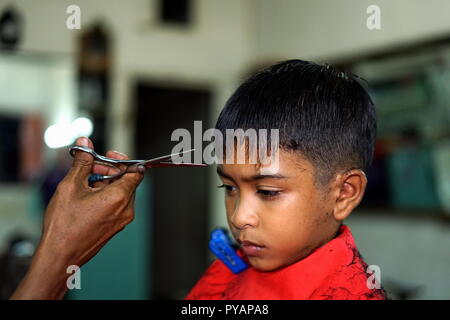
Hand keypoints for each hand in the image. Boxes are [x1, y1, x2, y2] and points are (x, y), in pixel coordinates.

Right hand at [11, 137, 144, 298]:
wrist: (60, 257)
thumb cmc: (64, 226)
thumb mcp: (70, 186)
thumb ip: (82, 162)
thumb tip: (85, 144)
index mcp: (119, 197)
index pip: (136, 170)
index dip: (122, 160)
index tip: (108, 156)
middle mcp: (126, 209)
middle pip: (127, 180)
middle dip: (109, 169)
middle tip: (89, 168)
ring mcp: (122, 220)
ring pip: (121, 192)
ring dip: (105, 182)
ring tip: (83, 184)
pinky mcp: (115, 227)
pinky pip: (116, 205)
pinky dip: (105, 196)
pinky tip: (86, 198)